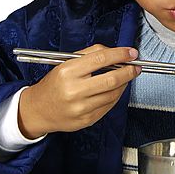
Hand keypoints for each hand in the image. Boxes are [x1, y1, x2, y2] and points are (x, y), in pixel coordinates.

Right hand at [18, 45, 140, 137]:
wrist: (38, 110)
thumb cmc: (54, 84)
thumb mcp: (65, 63)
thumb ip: (91, 55)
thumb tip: (116, 53)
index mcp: (67, 72)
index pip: (101, 59)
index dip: (120, 54)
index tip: (131, 53)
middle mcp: (74, 91)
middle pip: (111, 79)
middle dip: (129, 71)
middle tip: (136, 67)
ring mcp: (81, 108)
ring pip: (113, 94)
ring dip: (124, 84)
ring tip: (126, 77)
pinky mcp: (86, 120)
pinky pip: (109, 106)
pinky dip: (116, 95)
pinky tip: (116, 89)